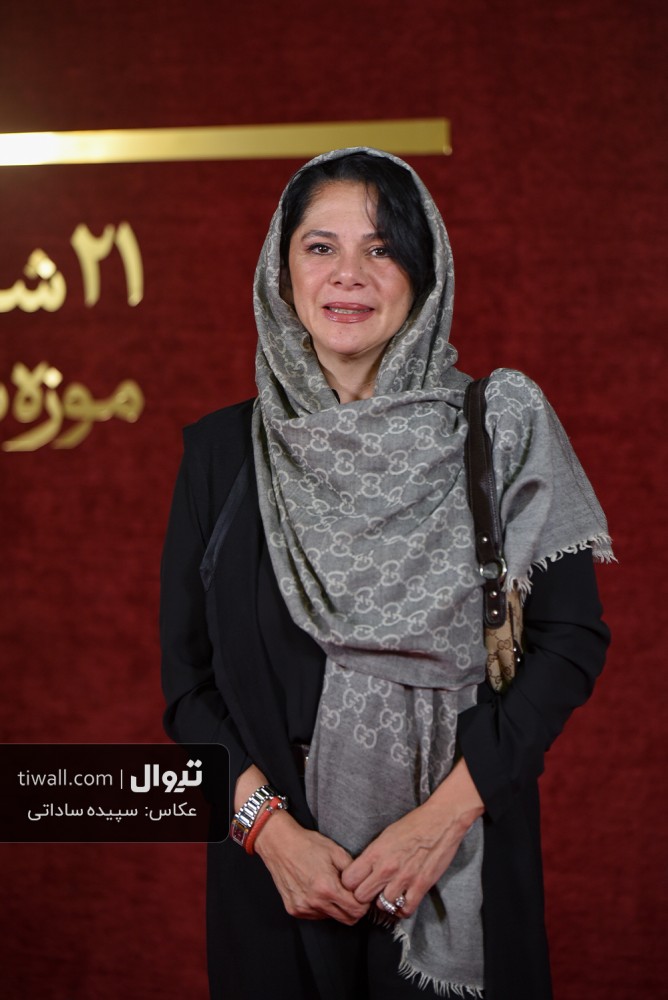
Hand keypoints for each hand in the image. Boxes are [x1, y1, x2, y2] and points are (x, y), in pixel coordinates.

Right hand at [254, 810, 369, 924]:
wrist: (279, 844)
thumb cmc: (307, 844)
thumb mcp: (336, 851)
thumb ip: (353, 871)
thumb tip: (364, 885)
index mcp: (327, 888)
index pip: (357, 910)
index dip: (364, 903)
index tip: (363, 894)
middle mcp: (315, 902)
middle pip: (347, 920)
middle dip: (354, 909)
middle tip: (351, 893)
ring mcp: (303, 908)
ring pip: (331, 918)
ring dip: (336, 907)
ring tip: (330, 887)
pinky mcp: (294, 910)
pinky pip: (316, 915)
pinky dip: (321, 907)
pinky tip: (317, 890)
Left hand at [341, 759, 483, 917]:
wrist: (441, 821)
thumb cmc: (413, 825)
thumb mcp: (385, 835)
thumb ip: (372, 855)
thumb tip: (362, 871)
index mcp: (375, 853)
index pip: (348, 880)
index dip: (350, 884)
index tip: (357, 882)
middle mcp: (386, 868)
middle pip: (361, 897)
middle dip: (364, 895)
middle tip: (372, 890)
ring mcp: (404, 879)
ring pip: (382, 906)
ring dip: (385, 901)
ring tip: (390, 893)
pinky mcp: (421, 886)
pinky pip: (405, 910)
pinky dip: (403, 908)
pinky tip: (404, 899)